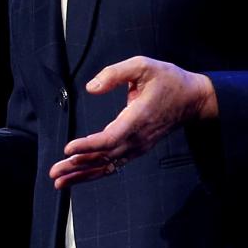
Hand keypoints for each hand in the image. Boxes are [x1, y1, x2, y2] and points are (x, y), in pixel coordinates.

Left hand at [48, 56, 217, 188]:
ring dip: (83, 174)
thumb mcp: (142, 66)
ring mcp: (139, 146)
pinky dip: (96, 171)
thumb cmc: (168, 80)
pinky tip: (81, 176)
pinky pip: (115, 164)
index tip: (68, 149)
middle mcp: (138, 138)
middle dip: (77, 166)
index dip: (88, 146)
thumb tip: (92, 87)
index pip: (110, 138)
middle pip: (104, 157)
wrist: (193, 99)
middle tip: (54, 173)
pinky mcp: (138, 148)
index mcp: (137, 118)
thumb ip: (115, 73)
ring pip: (108, 165)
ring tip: (60, 181)